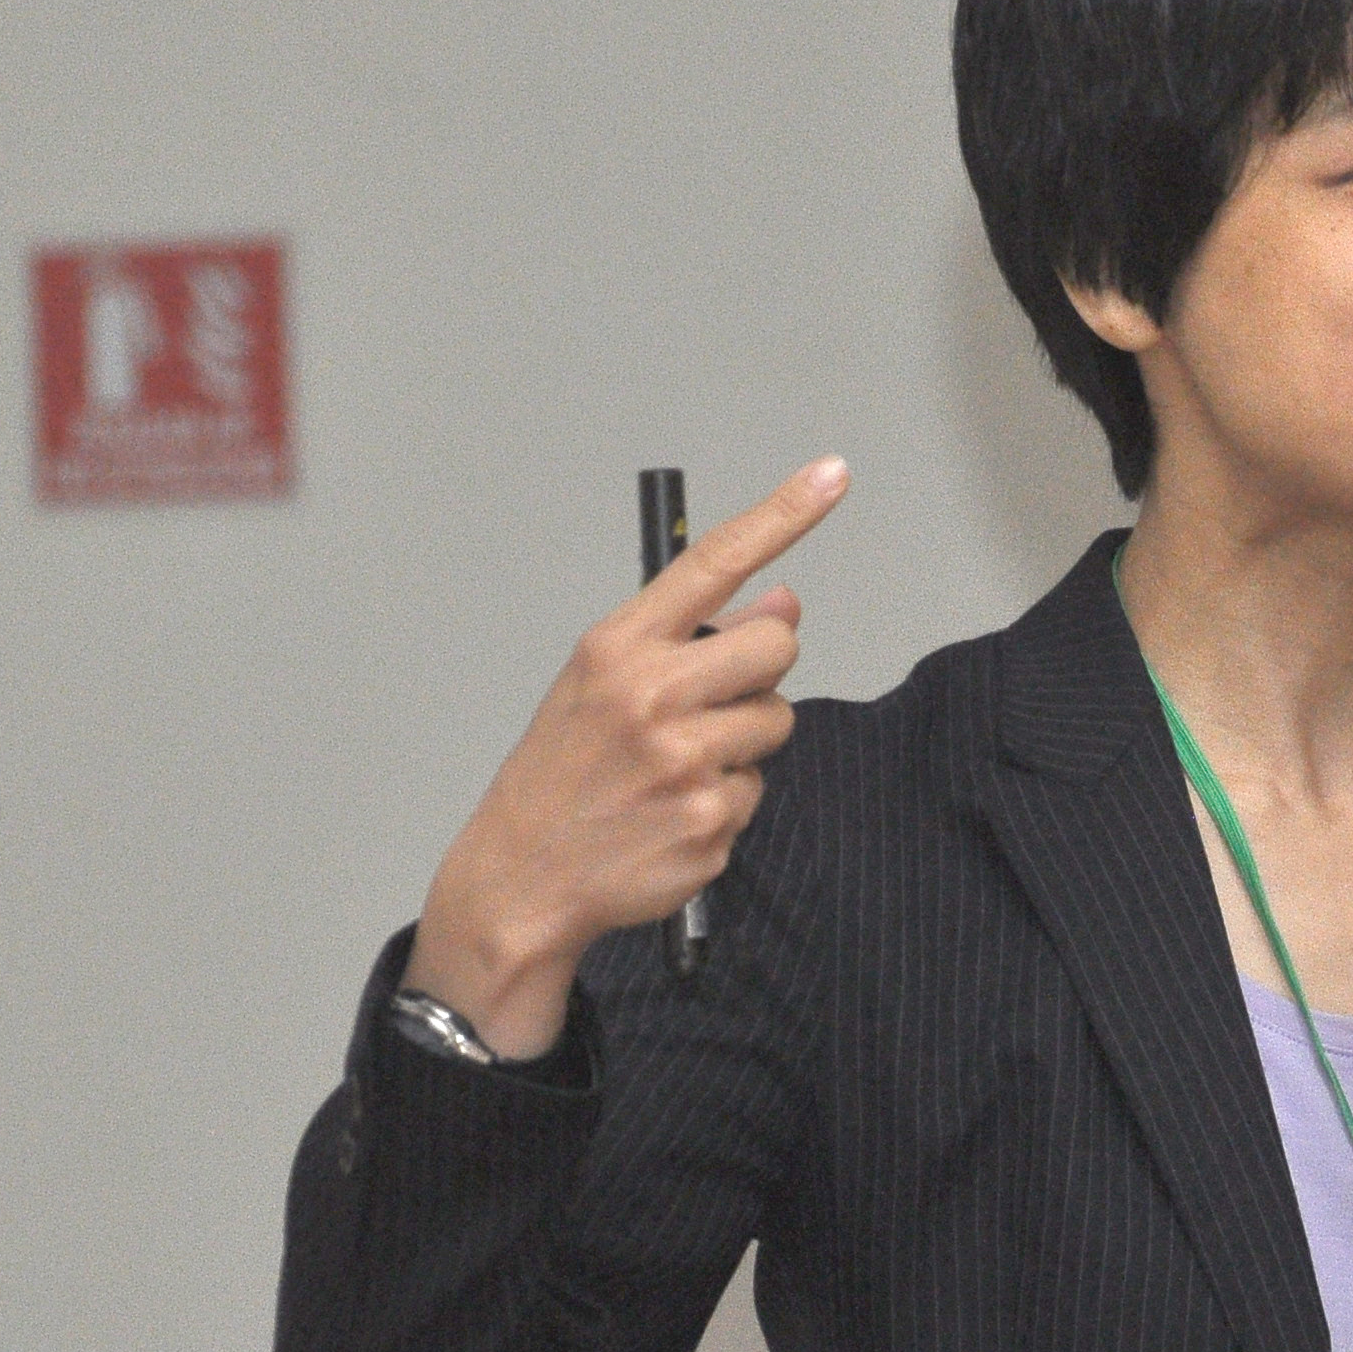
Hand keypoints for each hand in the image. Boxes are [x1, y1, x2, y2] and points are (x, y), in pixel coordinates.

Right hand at [404, 457, 848, 1057]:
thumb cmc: (562, 772)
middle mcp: (652, 695)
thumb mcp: (603, 684)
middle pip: (776, 647)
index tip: (832, 474)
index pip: (713, 561)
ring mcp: (684, 762)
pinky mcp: (710, 822)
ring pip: (776, 723)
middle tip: (709, 705)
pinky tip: (672, 813)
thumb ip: (688, 638)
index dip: (783, 514)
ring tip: (676, 768)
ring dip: (744, 744)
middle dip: (759, 672)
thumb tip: (782, 602)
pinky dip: (727, 803)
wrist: (520, 877)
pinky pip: (758, 792)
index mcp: (619, 647)